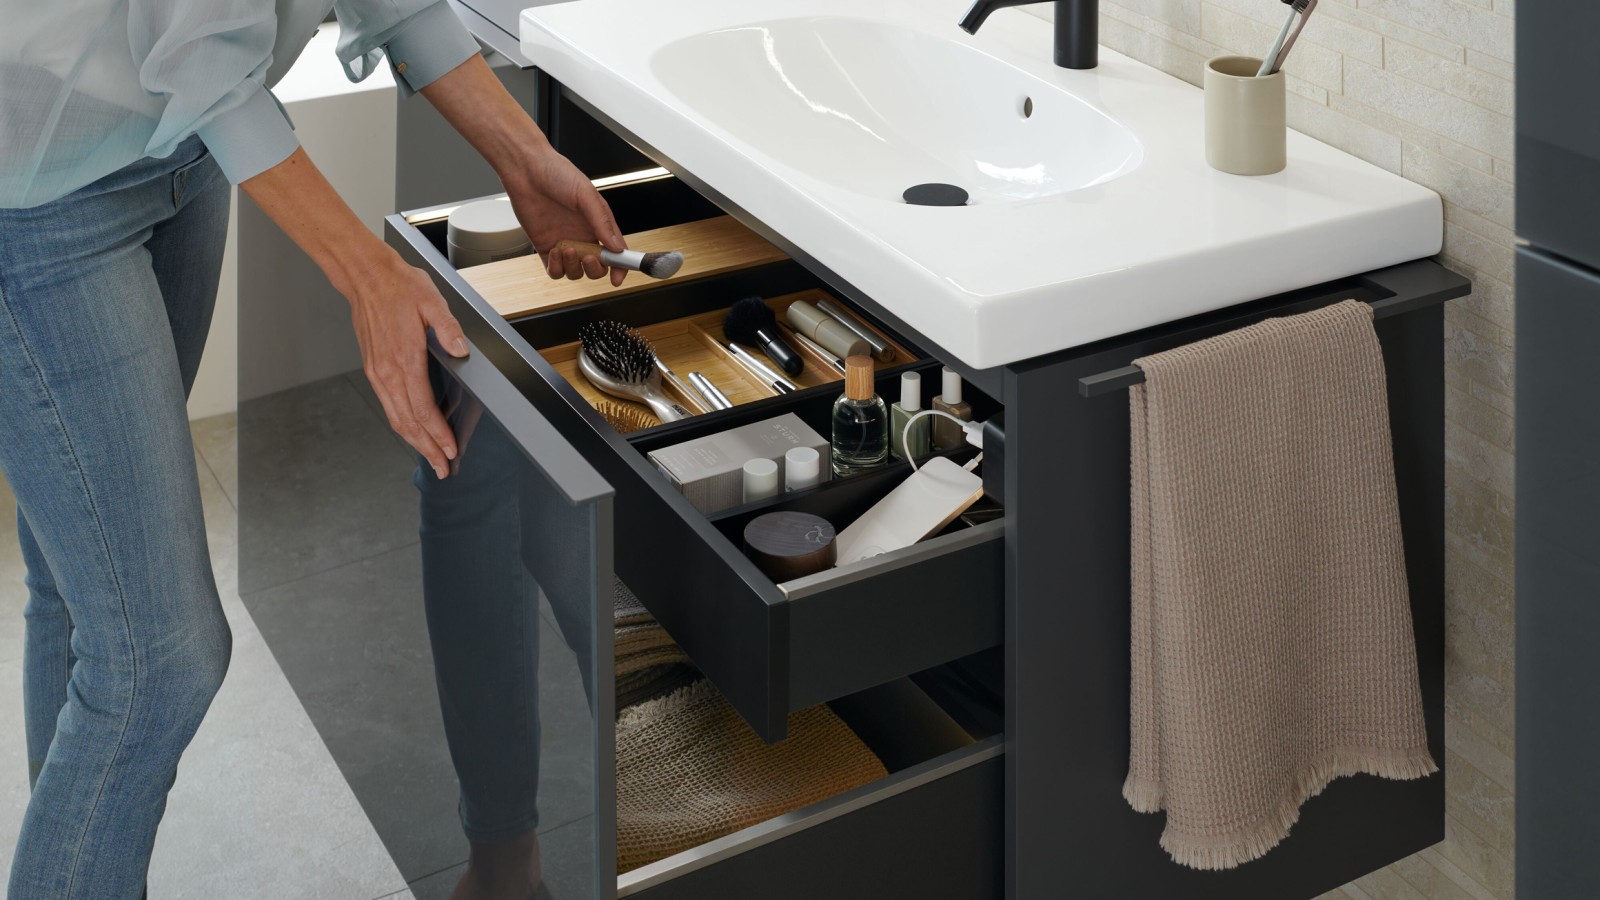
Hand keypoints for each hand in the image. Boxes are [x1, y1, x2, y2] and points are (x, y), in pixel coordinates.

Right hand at [346, 255, 470, 478]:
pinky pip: (388, 405)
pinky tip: (411, 431)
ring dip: (413, 441)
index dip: (438, 434)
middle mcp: (387, 371)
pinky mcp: (373, 368)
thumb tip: (462, 350)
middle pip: (408, 423)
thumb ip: (448, 329)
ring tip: (429, 457)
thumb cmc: (398, 286)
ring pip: (395, 418)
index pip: (423, 409)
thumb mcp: (432, 301)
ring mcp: (377, 372)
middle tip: (442, 468)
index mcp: (405, 359)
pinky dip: (401, 424)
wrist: (365, 276)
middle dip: (427, 449)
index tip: (450, 450)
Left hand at [505, 149, 628, 285]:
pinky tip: (555, 252)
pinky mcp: (545, 247)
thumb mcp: (586, 194)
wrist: (526, 169)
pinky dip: (557, 268)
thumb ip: (602, 222)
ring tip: (568, 249)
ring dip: (574, 267)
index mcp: (598, 224)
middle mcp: (583, 236)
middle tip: (589, 257)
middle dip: (595, 269)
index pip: (616, 253)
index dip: (620, 267)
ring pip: (576, 272)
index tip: (618, 277)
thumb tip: (617, 247)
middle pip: (597, 268)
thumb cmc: (556, 173)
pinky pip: (554, 271)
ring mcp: (564, 243)